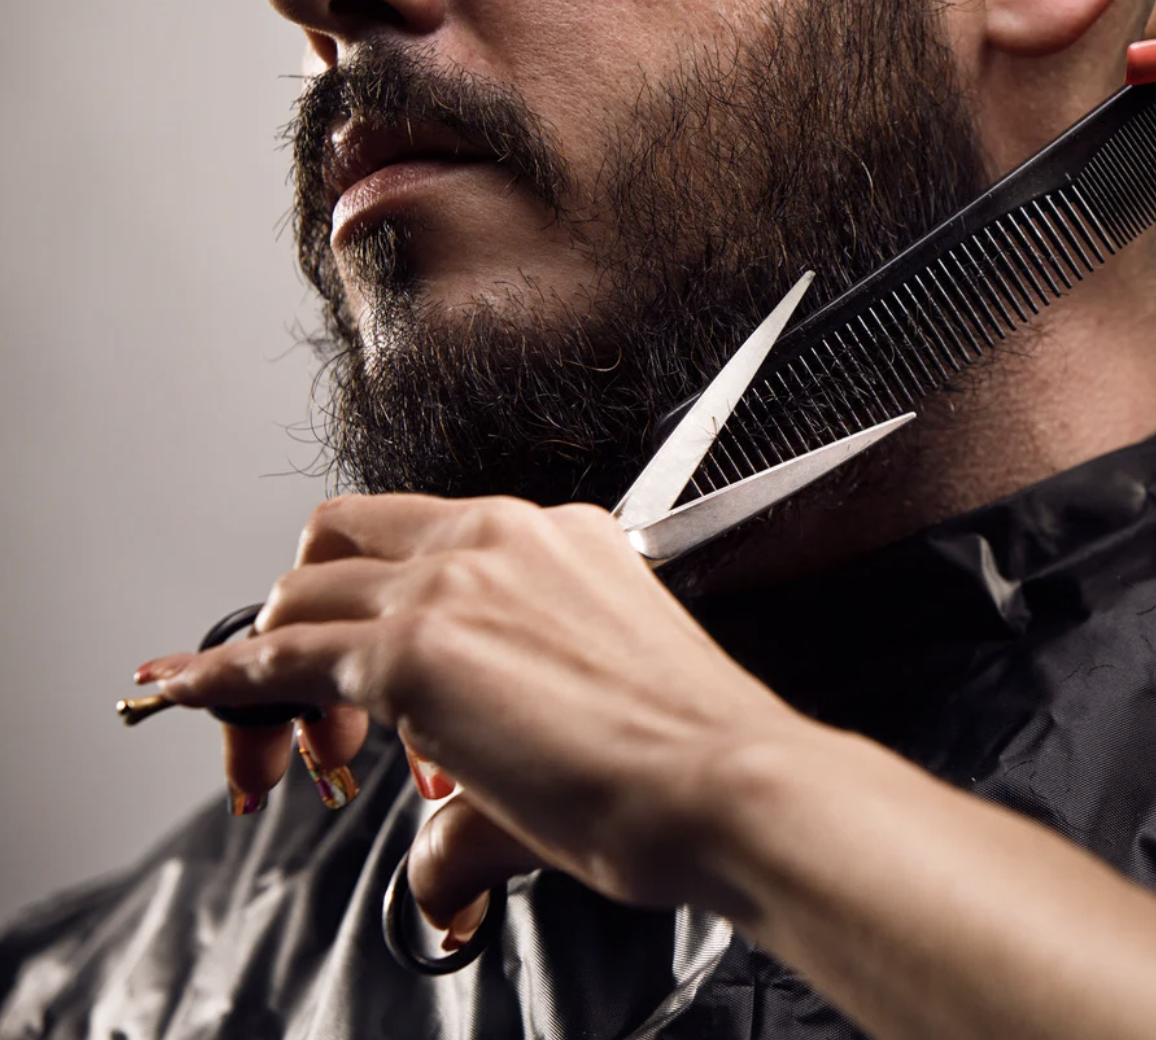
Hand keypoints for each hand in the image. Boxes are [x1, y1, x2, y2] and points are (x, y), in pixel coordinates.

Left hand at [134, 494, 815, 936]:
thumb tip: (438, 865)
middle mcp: (499, 535)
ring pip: (299, 598)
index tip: (342, 666)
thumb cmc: (688, 763)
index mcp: (555, 538)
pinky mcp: (411, 648)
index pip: (416, 546)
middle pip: (340, 551)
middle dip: (308, 630)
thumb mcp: (589, 728)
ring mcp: (451, 583)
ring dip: (274, 672)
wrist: (723, 782)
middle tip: (328, 727)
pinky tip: (188, 700)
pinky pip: (272, 658)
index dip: (367, 612)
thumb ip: (491, 783)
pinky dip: (219, 682)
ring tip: (307, 757)